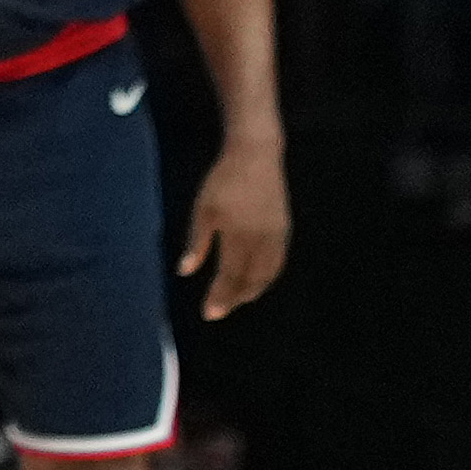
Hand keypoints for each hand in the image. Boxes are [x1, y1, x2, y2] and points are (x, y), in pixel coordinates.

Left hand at [184, 132, 290, 317]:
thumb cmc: (223, 181)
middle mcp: (263, 240)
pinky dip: (267, 276)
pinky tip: (256, 280)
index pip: (230, 276)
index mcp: (239, 235)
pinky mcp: (285, 229)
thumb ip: (197, 243)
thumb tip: (185, 272)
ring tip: (236, 300)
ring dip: (253, 290)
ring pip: (268, 274)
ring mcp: (277, 235)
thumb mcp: (203, 210)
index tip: (208, 313)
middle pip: (251, 280)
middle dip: (235, 298)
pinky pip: (278, 262)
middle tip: (219, 310)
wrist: (255, 156)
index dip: (219, 297)